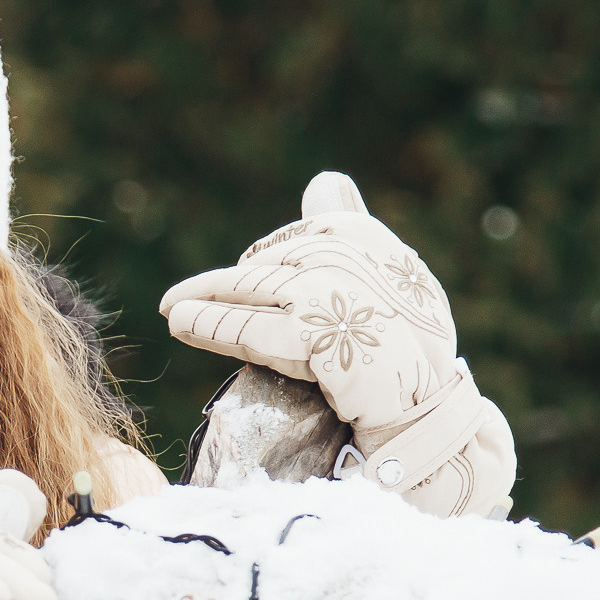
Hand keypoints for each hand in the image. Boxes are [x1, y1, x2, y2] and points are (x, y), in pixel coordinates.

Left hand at [161, 173, 515, 513]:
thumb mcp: (392, 281)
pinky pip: (247, 326)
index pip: (308, 233)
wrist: (427, 418)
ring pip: (253, 289)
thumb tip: (324, 181)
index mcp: (370, 240)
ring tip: (172, 308)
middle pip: (272, 264)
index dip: (273, 256)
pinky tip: (180, 323)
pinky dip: (209, 323)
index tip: (247, 272)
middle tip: (183, 299)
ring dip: (205, 298)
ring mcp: (330, 293)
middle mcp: (351, 258)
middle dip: (228, 283)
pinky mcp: (310, 334)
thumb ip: (353, 230)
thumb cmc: (411, 355)